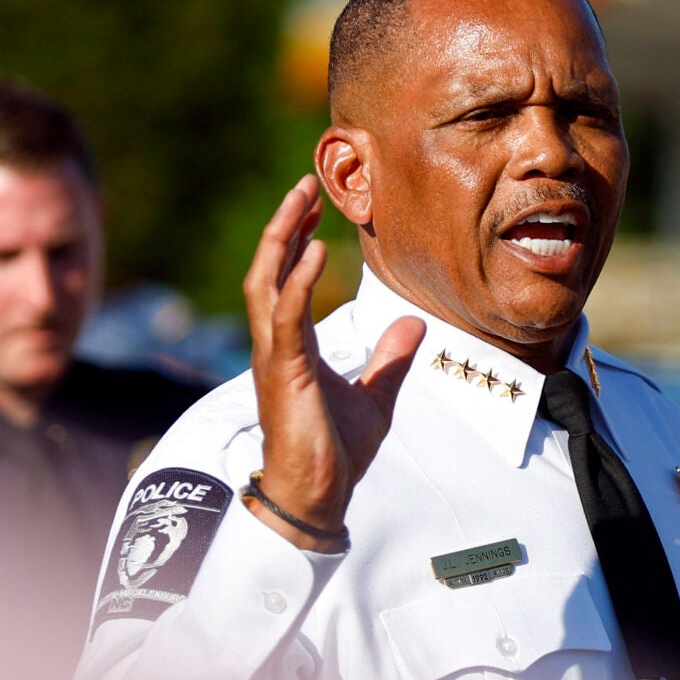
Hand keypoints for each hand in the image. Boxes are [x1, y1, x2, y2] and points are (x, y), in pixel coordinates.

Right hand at [243, 176, 423, 546]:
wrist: (319, 496)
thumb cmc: (336, 453)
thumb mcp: (376, 396)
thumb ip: (390, 358)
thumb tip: (414, 324)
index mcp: (293, 346)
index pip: (287, 278)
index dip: (298, 239)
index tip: (314, 204)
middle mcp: (276, 344)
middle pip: (270, 267)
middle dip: (285, 223)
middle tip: (305, 183)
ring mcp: (274, 356)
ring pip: (266, 281)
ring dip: (282, 238)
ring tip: (300, 199)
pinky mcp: (283, 372)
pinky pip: (285, 317)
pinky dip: (298, 282)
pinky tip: (316, 252)